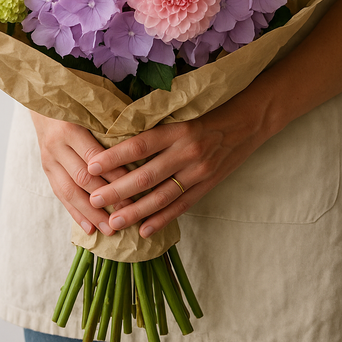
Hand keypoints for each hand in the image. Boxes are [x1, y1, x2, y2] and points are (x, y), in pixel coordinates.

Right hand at [31, 111, 132, 236]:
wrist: (44, 99)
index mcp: (71, 127)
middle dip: (105, 198)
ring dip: (90, 213)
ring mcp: (48, 159)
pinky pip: (60, 195)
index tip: (135, 189)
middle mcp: (56, 145)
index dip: (115, 175)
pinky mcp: (46, 169)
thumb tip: (144, 144)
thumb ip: (113, 123)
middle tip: (127, 213)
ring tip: (109, 229)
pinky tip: (89, 228)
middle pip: (82, 178)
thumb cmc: (78, 102)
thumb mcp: (93, 107)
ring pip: (69, 192)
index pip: (95, 157)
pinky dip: (75, 213)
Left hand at [86, 83, 278, 237]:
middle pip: (146, 175)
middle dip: (118, 190)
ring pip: (162, 196)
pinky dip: (162, 219)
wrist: (250, 121)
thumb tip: (118, 138)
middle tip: (95, 200)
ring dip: (136, 211)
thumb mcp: (182, 112)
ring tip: (114, 222)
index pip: (139, 145)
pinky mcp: (208, 185)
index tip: (91, 166)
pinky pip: (182, 206)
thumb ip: (157, 127)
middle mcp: (187, 150)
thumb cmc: (210, 112)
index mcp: (177, 129)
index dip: (114, 157)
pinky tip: (144, 229)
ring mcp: (199, 171)